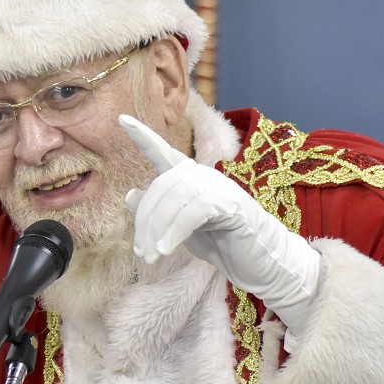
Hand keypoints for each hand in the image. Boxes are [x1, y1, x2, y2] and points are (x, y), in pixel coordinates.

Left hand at [120, 115, 321, 335]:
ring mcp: (219, 186)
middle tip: (140, 251)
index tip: (121, 119)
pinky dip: (174, 232)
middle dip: (145, 221)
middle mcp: (204, 174)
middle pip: (161, 186)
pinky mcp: (230, 203)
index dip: (143, 137)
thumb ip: (159, 212)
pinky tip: (166, 250)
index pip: (163, 153)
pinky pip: (192, 212)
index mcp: (191, 177)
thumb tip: (130, 194)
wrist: (261, 263)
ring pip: (174, 199)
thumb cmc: (223, 243)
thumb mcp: (181, 229)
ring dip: (156, 231)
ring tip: (150, 256)